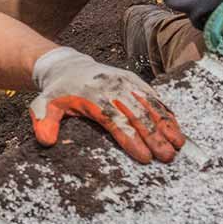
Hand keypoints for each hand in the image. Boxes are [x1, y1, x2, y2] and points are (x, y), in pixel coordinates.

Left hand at [28, 47, 184, 162]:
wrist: (68, 65)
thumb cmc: (58, 92)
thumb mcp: (43, 105)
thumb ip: (43, 122)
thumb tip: (45, 141)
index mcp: (92, 96)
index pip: (115, 120)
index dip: (130, 139)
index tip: (144, 157)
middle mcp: (112, 87)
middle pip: (137, 114)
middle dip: (154, 137)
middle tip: (167, 157)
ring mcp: (126, 82)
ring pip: (150, 104)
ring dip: (166, 125)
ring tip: (179, 144)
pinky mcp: (134, 80)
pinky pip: (153, 96)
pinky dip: (166, 112)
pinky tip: (176, 127)